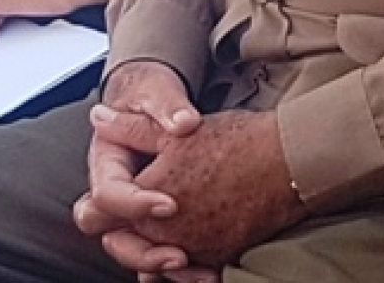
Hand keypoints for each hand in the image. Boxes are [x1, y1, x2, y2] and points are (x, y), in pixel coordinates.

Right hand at [72, 61, 201, 271]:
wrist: (156, 98)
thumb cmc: (151, 93)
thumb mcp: (157, 90)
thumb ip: (168, 106)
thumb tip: (183, 122)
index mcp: (107, 161)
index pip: (108, 193)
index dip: (136, 204)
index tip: (170, 205)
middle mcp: (114, 191)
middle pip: (111, 234)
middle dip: (143, 250)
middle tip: (180, 253)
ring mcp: (132, 210)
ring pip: (135, 250)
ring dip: (163, 266)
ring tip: (199, 271)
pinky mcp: (154, 221)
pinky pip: (159, 250)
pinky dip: (180, 266)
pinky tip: (207, 269)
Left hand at [96, 109, 303, 273]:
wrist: (285, 161)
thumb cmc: (232, 142)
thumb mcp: (174, 130)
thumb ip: (130, 129)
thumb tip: (98, 117)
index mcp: (147, 201)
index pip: (100, 215)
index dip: (100, 204)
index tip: (108, 194)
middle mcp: (168, 235)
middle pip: (125, 246)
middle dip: (122, 231)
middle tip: (125, 214)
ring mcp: (195, 250)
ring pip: (156, 261)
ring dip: (152, 247)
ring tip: (155, 229)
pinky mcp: (219, 258)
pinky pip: (189, 270)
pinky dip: (181, 259)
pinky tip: (183, 245)